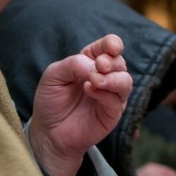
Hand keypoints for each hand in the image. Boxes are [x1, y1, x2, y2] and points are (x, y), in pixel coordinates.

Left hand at [28, 35, 132, 175]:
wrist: (49, 131)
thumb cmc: (51, 101)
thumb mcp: (53, 76)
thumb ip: (72, 64)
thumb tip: (95, 65)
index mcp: (92, 63)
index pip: (109, 48)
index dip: (113, 44)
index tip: (112, 47)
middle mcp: (106, 77)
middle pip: (120, 63)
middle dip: (112, 61)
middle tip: (99, 65)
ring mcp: (112, 96)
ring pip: (125, 81)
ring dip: (112, 78)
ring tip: (94, 80)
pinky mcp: (113, 113)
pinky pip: (117, 100)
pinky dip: (105, 93)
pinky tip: (90, 90)